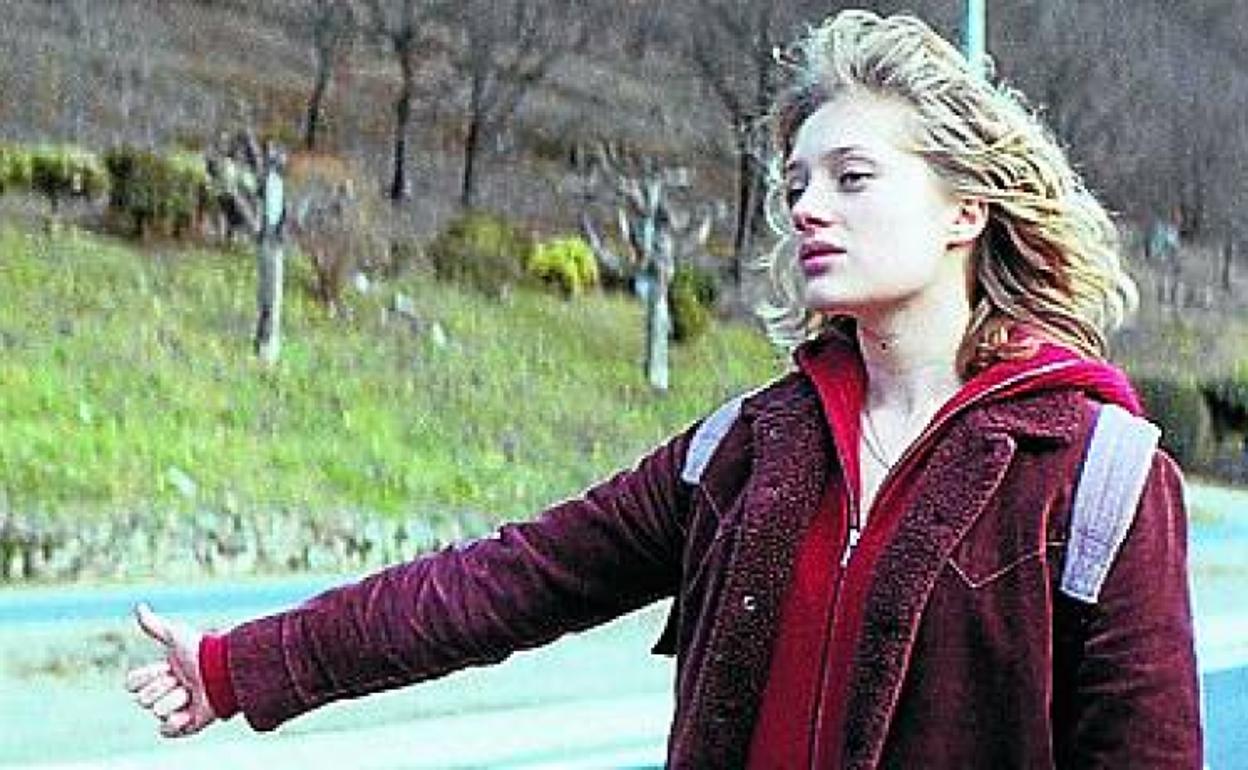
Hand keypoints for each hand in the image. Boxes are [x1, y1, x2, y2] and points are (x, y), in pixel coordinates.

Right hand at [125, 603, 217, 737]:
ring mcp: (175, 709)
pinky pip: (166, 731)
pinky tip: (190, 713)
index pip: (132, 683)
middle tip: (184, 680)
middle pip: (143, 699)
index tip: (166, 667)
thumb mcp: (175, 636)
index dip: (147, 677)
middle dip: (163, 688)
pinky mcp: (186, 726)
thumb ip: (154, 626)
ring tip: (193, 693)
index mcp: (159, 675)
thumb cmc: (201, 653)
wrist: (225, 671)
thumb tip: (139, 606)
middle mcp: (165, 693)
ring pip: (157, 712)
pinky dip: (176, 723)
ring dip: (175, 701)